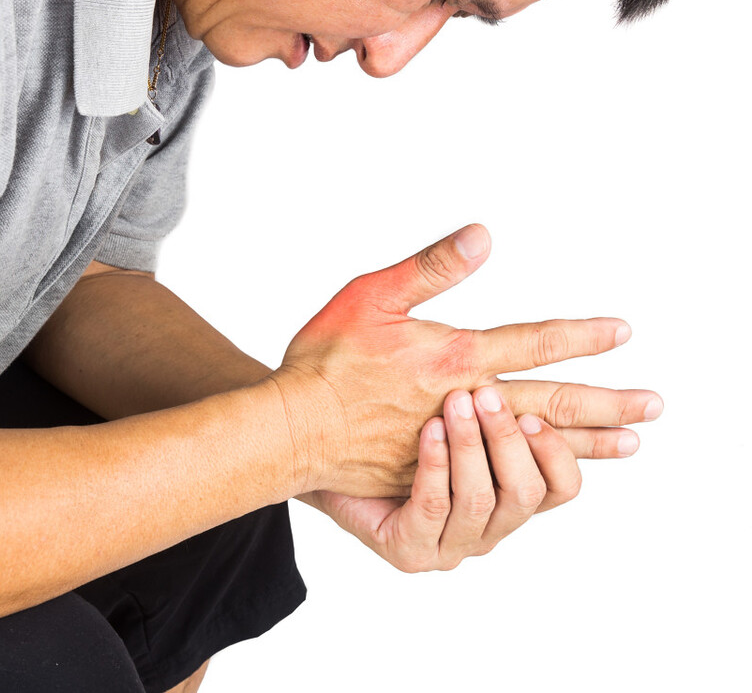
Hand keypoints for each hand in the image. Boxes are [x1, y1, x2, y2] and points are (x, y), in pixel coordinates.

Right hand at [267, 224, 658, 498]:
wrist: (294, 425)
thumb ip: (430, 267)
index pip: (534, 341)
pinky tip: (557, 477)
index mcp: (453, 356)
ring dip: (586, 443)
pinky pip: (499, 475)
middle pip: (551, 401)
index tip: (622, 332)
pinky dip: (536, 474)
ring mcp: (453, 442)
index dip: (582, 335)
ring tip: (629, 445)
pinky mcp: (436, 471)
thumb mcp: (372, 295)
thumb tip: (483, 235)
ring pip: (533, 442)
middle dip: (607, 403)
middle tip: (652, 406)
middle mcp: (464, 402)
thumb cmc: (325, 360)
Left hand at [296, 385, 579, 571]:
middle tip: (488, 395)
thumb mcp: (453, 393)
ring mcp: (449, 543)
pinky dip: (435, 465)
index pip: (563, 486)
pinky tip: (427, 430)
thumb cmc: (387, 417)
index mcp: (506, 491)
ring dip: (471, 446)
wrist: (317, 443)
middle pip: (528, 492)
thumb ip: (498, 380)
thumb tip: (549, 331)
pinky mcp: (410, 550)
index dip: (563, 452)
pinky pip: (433, 507)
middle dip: (509, 439)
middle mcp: (487, 523)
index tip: (539, 412)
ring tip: (456, 402)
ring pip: (481, 500)